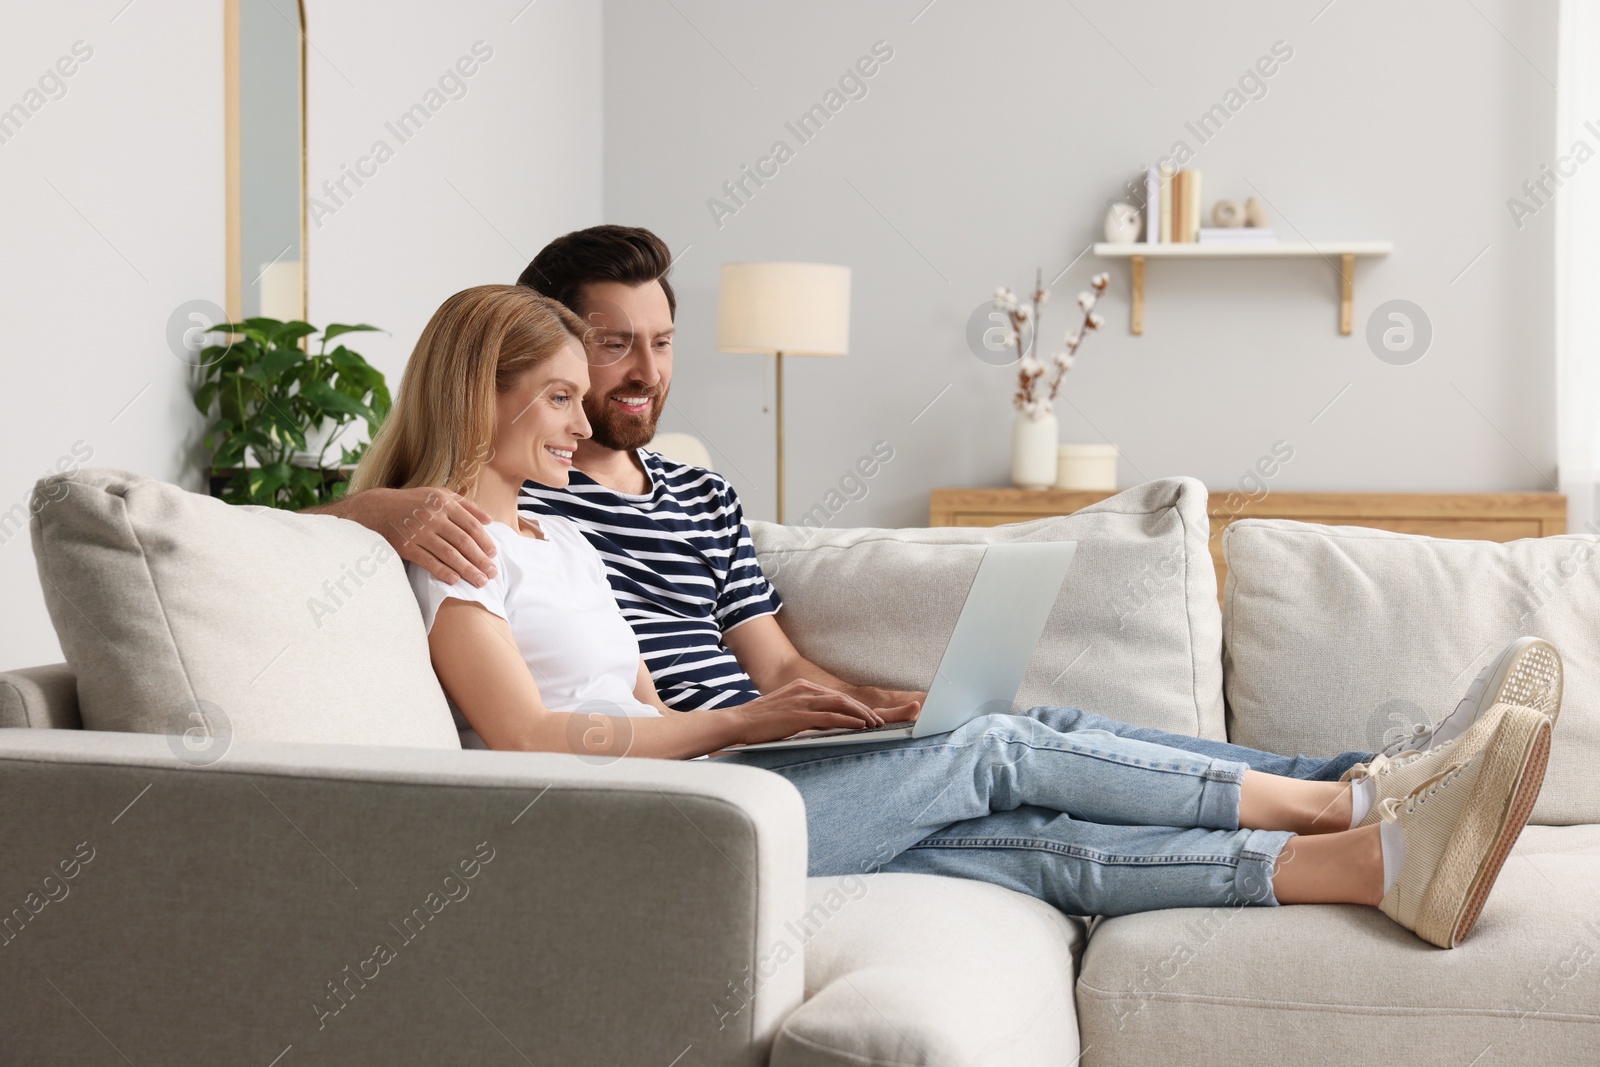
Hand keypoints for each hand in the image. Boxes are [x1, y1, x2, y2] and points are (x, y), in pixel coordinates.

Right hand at [338, 487, 498, 586]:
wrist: (378, 509)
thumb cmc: (415, 502)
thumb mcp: (439, 495)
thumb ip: (466, 505)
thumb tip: (489, 520)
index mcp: (444, 503)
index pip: (471, 525)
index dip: (485, 542)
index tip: (494, 555)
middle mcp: (433, 516)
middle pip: (463, 542)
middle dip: (480, 560)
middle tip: (493, 573)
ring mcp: (419, 532)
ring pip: (449, 554)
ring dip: (467, 570)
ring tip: (480, 581)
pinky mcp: (406, 546)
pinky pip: (428, 562)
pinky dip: (443, 572)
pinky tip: (456, 580)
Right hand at [736, 679, 913, 744]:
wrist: (738, 722)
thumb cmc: (759, 722)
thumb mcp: (785, 711)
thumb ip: (804, 713)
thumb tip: (822, 724)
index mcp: (803, 687)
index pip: (836, 696)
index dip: (856, 705)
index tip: (871, 715)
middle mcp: (805, 689)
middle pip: (843, 698)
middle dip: (865, 709)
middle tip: (882, 720)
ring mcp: (803, 700)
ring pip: (841, 705)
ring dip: (862, 715)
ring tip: (876, 725)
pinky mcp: (799, 715)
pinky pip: (831, 717)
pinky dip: (849, 721)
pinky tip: (861, 727)